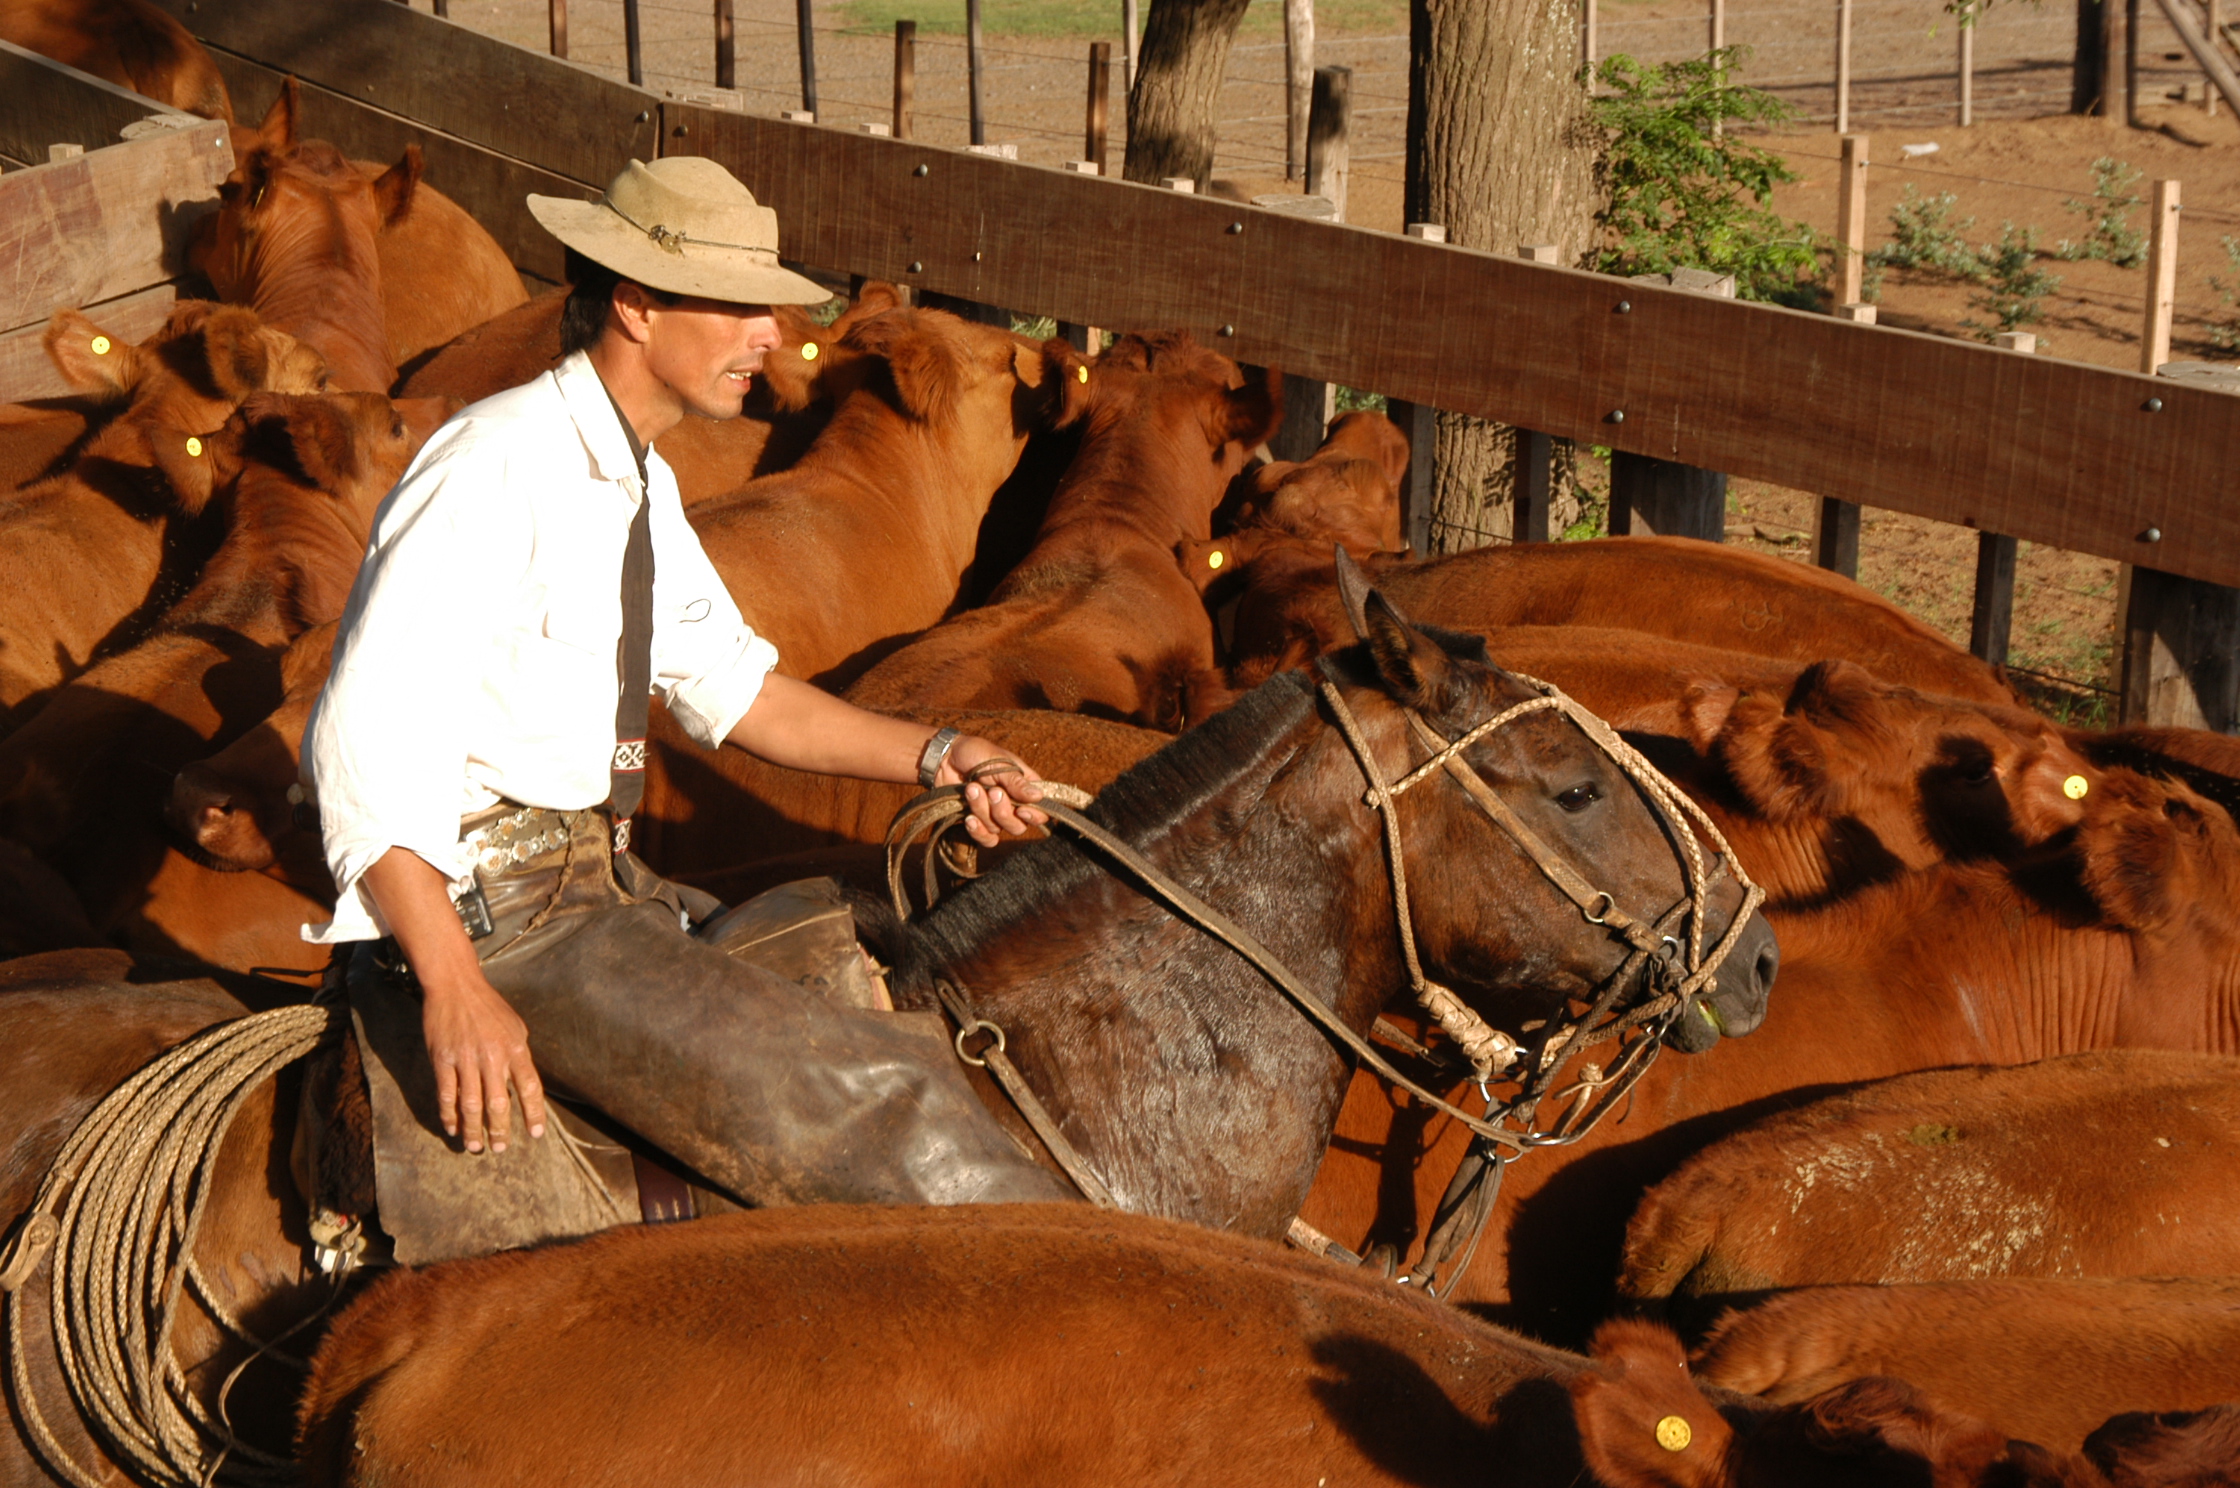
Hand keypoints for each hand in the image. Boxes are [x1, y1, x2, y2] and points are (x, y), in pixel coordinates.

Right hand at [420, 965, 547, 1154]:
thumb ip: (519, 1055)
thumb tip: (524, 1084)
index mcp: (515, 1048)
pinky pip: (446, 1094)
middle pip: (499, 1103)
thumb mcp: (515, 1026)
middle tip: (499, 1149)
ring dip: (473, 1129)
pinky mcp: (442, 1059)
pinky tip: (452, 1128)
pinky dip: (449, 1115)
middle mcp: (493, 1056)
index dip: (533, 1113)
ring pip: (470, 1104)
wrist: (455, 985)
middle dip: (500, 1130)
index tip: (534, 1134)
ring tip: (476, 1146)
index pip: (529, 1088)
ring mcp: (466, 1058)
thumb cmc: (488, 1007)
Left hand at [938, 735, 1044, 846]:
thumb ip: (1016, 781)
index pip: (1042, 811)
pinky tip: (969, 818)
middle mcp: (1014, 804)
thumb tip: (1039, 797)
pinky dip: (978, 831)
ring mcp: (995, 815)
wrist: (944, 758)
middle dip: (1003, 811)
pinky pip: (985, 838)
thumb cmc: (975, 753)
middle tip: (991, 791)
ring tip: (971, 788)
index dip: (1035, 815)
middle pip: (1019, 826)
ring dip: (983, 810)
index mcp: (1025, 786)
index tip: (1021, 809)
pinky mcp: (978, 822)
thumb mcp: (998, 761)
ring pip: (998, 829)